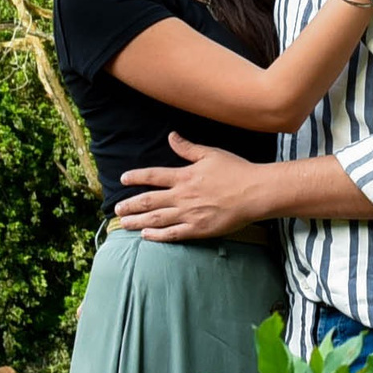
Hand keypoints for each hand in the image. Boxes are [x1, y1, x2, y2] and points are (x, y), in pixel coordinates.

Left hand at [114, 134, 266, 239]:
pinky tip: (146, 236)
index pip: (153, 176)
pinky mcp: (199, 229)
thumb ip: (188, 148)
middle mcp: (182, 196)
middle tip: (117, 209)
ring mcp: (189, 214)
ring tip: (124, 224)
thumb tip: (171, 137)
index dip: (136, 177)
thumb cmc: (237, 171)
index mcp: (184, 176)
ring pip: (156, 219)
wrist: (256, 193)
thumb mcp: (211, 154)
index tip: (123, 179)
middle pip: (148, 201)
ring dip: (137, 221)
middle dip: (130, 205)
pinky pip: (173, 234)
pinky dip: (157, 235)